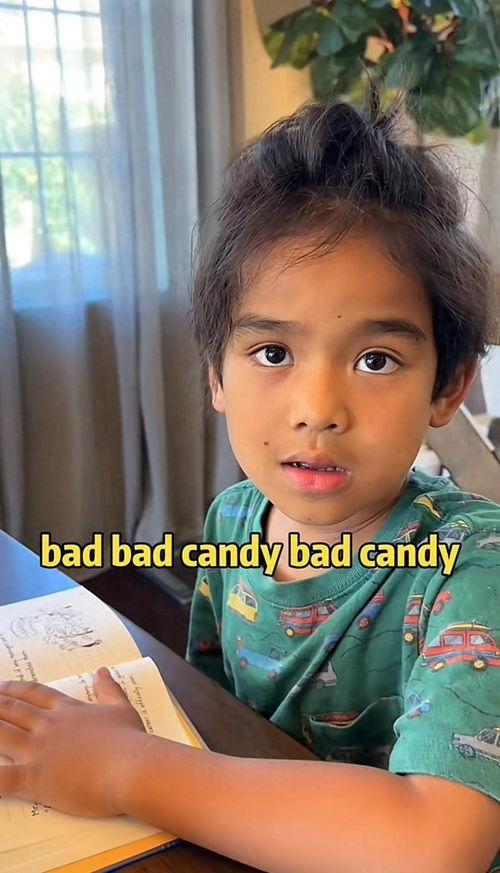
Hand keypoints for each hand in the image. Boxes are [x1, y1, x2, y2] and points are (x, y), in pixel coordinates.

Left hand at [0, 667, 149, 816]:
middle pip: (12, 711)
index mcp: (67, 710)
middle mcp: (49, 727)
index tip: (0, 687)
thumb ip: (108, 690)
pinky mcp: (35, 779)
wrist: (132, 766)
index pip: (34, 694)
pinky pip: (2, 778)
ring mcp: (40, 751)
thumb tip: (102, 671)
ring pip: (2, 735)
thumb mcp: (121, 709)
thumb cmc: (130, 741)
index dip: (14, 689)